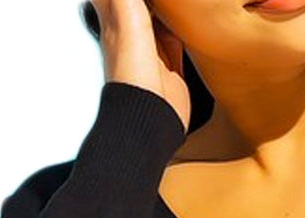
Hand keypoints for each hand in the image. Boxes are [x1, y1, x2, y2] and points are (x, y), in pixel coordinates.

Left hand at [91, 0, 190, 131]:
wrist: (150, 118)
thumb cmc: (132, 75)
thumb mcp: (127, 17)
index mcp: (115, 18)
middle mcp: (132, 31)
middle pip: (137, 1)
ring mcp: (152, 48)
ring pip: (158, 13)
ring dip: (164, 4)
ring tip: (177, 0)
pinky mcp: (172, 64)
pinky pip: (177, 36)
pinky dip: (182, 24)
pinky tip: (190, 16)